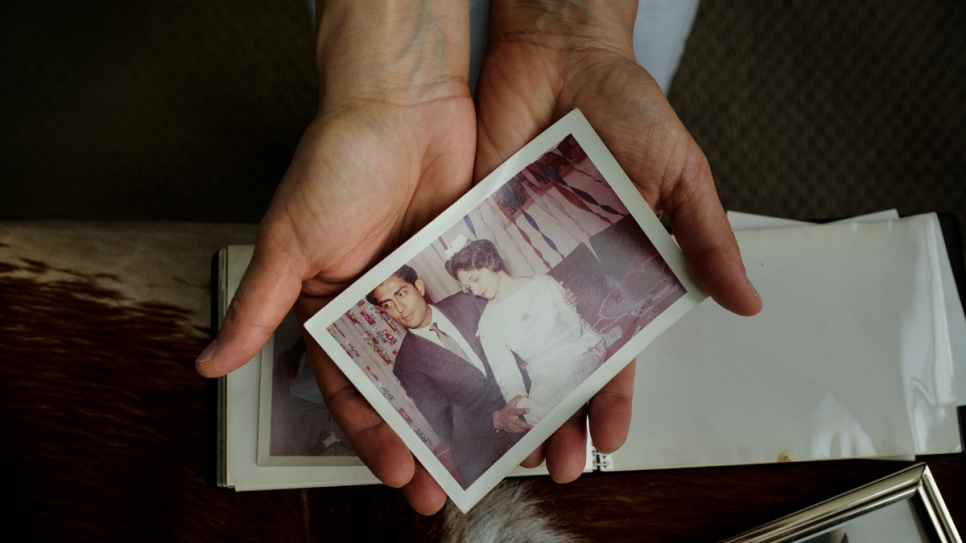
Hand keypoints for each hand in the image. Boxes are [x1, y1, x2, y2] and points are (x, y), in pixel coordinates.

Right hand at [196, 0, 472, 514]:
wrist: (403, 98)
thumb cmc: (337, 160)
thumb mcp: (292, 240)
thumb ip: (258, 307)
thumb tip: (208, 363)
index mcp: (333, 306)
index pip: (351, 386)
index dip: (372, 433)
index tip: (398, 471)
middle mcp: (382, 302)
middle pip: (406, 382)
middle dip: (424, 432)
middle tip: (449, 478)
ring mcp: (428, 285)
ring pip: (449, 356)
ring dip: (467, 398)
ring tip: (493, 441)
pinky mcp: (466, 263)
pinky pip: (481, 313)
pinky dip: (496, 345)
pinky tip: (518, 377)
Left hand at [476, 0, 761, 482]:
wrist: (560, 51)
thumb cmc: (625, 105)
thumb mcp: (678, 173)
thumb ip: (704, 236)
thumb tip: (746, 299)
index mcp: (617, 267)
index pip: (615, 348)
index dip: (611, 396)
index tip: (604, 443)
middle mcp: (564, 272)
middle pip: (557, 357)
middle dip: (555, 412)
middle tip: (546, 465)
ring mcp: (519, 256)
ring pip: (509, 338)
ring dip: (503, 388)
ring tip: (494, 436)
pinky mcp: (478, 232)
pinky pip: (468, 288)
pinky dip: (461, 328)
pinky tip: (453, 367)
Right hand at [493, 395, 533, 432]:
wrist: (498, 420)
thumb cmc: (506, 410)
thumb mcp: (510, 403)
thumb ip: (517, 399)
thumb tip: (525, 395)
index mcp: (511, 412)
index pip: (517, 411)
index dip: (523, 410)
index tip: (528, 410)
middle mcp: (511, 420)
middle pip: (519, 423)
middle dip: (526, 425)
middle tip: (533, 426)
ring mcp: (511, 426)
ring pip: (520, 428)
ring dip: (527, 428)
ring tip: (533, 428)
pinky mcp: (512, 430)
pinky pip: (519, 431)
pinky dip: (523, 429)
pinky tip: (528, 428)